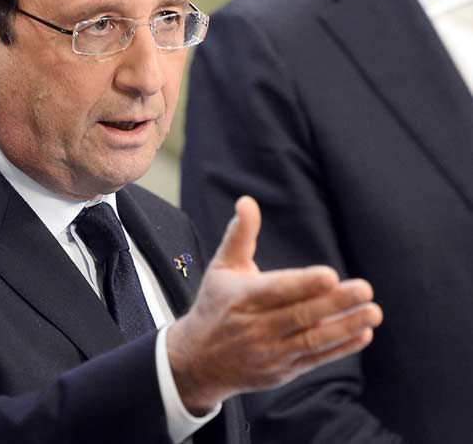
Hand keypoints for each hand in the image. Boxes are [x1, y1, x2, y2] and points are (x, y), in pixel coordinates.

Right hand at [167, 196, 382, 414]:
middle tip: (365, 289)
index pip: (275, 291)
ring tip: (373, 312)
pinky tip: (362, 334)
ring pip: (312, 340)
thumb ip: (240, 235)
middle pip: (299, 315)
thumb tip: (247, 201)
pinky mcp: (281, 371)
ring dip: (345, 327)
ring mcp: (269, 353)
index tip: (331, 275)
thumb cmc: (216, 304)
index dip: (303, 284)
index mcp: (240, 299)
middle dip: (334, 303)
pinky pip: (315, 359)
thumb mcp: (221, 268)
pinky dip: (340, 348)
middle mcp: (253, 328)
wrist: (199, 361)